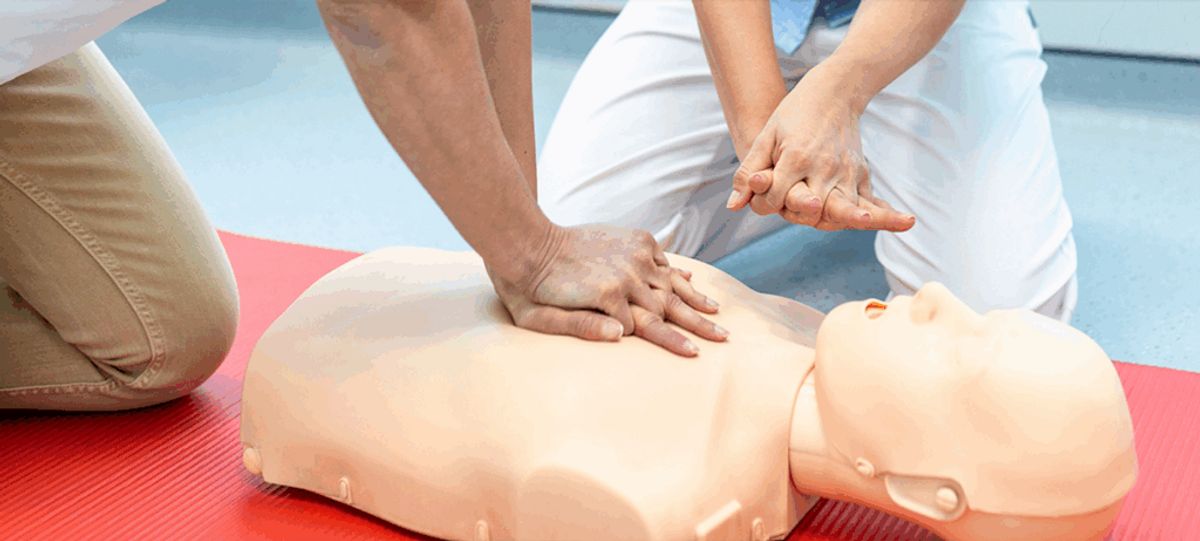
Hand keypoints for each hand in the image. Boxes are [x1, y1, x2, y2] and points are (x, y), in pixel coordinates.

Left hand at [488, 224, 727, 355]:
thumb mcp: (540, 320)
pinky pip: (660, 258)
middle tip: (723, 338)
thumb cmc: (529, 290)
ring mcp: (631, 255)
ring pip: (670, 282)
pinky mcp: (631, 239)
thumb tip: (620, 336)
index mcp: (607, 298)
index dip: (671, 342)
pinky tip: (690, 279)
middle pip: (669, 306)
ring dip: (694, 298)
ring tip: (716, 311)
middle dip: (697, 324)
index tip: (693, 355)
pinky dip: (674, 270)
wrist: (527, 241)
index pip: (648, 327)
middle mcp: (626, 275)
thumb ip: (579, 329)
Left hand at [725, 64, 914, 231]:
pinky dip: (882, 214)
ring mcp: (847, 171)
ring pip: (846, 209)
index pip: (776, 198)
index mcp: (797, 158)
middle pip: (814, 208)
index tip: (763, 198)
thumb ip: (750, 172)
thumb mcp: (766, 136)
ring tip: (875, 222)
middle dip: (803, 214)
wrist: (834, 90)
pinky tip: (903, 222)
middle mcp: (824, 167)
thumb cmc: (794, 114)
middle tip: (804, 209)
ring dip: (854, 220)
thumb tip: (734, 206)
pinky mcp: (862, 173)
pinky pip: (871, 200)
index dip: (764, 203)